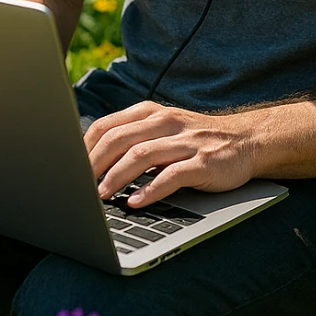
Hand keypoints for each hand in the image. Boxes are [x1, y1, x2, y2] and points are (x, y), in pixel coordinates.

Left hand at [83, 101, 257, 207]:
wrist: (247, 140)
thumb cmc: (196, 141)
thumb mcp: (163, 130)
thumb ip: (134, 138)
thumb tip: (91, 163)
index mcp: (150, 113)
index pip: (106, 125)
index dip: (84, 148)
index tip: (68, 170)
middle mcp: (165, 122)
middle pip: (118, 139)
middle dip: (93, 165)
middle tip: (77, 187)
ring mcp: (185, 141)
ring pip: (141, 155)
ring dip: (116, 177)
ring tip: (100, 197)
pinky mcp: (204, 162)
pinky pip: (172, 175)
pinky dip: (150, 190)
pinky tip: (135, 202)